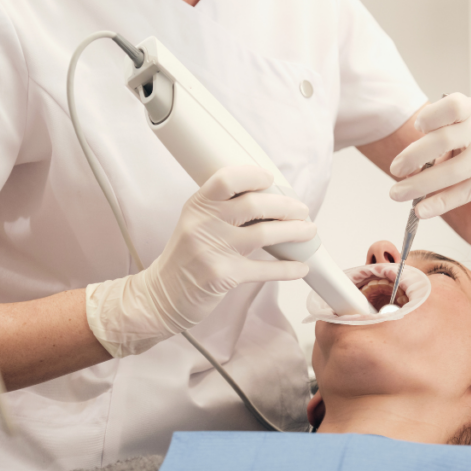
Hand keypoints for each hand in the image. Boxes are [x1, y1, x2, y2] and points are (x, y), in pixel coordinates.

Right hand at [86, 166, 315, 356]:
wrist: (160, 295)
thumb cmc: (185, 257)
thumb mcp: (195, 224)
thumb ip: (223, 210)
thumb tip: (268, 198)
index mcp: (198, 205)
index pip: (227, 179)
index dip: (253, 175)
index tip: (271, 179)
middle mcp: (204, 224)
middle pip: (254, 204)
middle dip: (286, 205)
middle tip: (303, 209)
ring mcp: (213, 250)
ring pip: (265, 233)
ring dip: (294, 231)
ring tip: (309, 231)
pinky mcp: (223, 276)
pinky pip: (265, 270)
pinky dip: (288, 269)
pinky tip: (302, 268)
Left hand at [388, 93, 470, 218]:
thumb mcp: (467, 132)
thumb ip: (440, 140)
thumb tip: (406, 165)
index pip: (453, 106)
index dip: (432, 116)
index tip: (417, 127)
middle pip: (445, 140)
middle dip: (414, 156)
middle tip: (395, 168)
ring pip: (452, 172)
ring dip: (420, 185)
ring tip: (396, 193)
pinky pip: (464, 192)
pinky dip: (440, 203)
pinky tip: (421, 210)